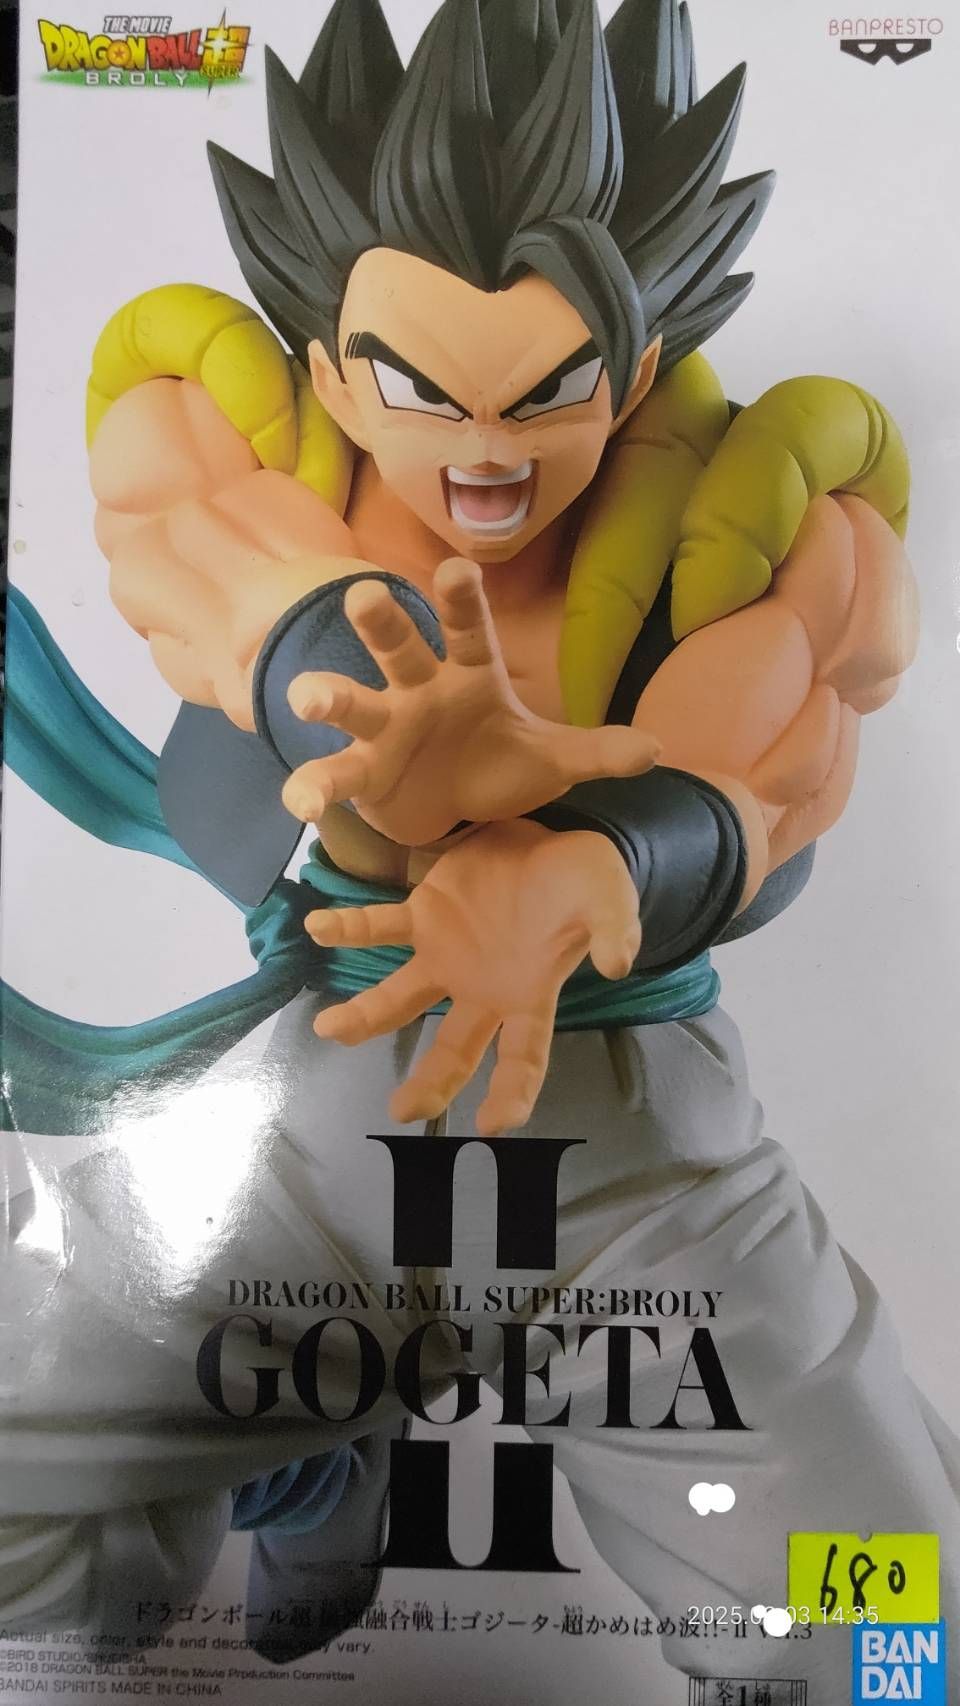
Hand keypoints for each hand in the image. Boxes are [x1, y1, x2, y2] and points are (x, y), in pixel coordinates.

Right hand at [282, 559, 658, 845]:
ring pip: (351, 701)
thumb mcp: (552, 762)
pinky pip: (332, 774)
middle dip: (382, 621)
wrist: (449, 807)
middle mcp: (418, 687)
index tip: (459, 569)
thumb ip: (596, 753)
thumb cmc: (497, 764)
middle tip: (364, 595)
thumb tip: (656, 751)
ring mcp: (382, 726)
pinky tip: (300, 804)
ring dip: (327, 695)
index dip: (464, 601)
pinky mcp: (359, 771)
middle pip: (398, 646)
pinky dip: (313, 787)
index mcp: (469, 673)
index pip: (469, 630)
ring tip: (307, 697)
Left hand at [304, 820, 641, 1134]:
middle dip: (431, 1083)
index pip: (523, 1058)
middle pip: (453, 1050)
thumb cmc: (584, 882)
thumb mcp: (609, 895)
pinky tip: (319, 929)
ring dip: (365, 1015)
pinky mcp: (424, 916)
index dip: (511, 1094)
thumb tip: (619, 963)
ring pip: (399, 998)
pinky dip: (350, 928)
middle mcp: (479, 990)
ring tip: (329, 1029)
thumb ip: (616, 927)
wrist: (550, 839)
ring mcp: (446, 957)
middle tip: (403, 1111)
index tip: (492, 1126)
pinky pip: (380, 927)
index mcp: (528, 996)